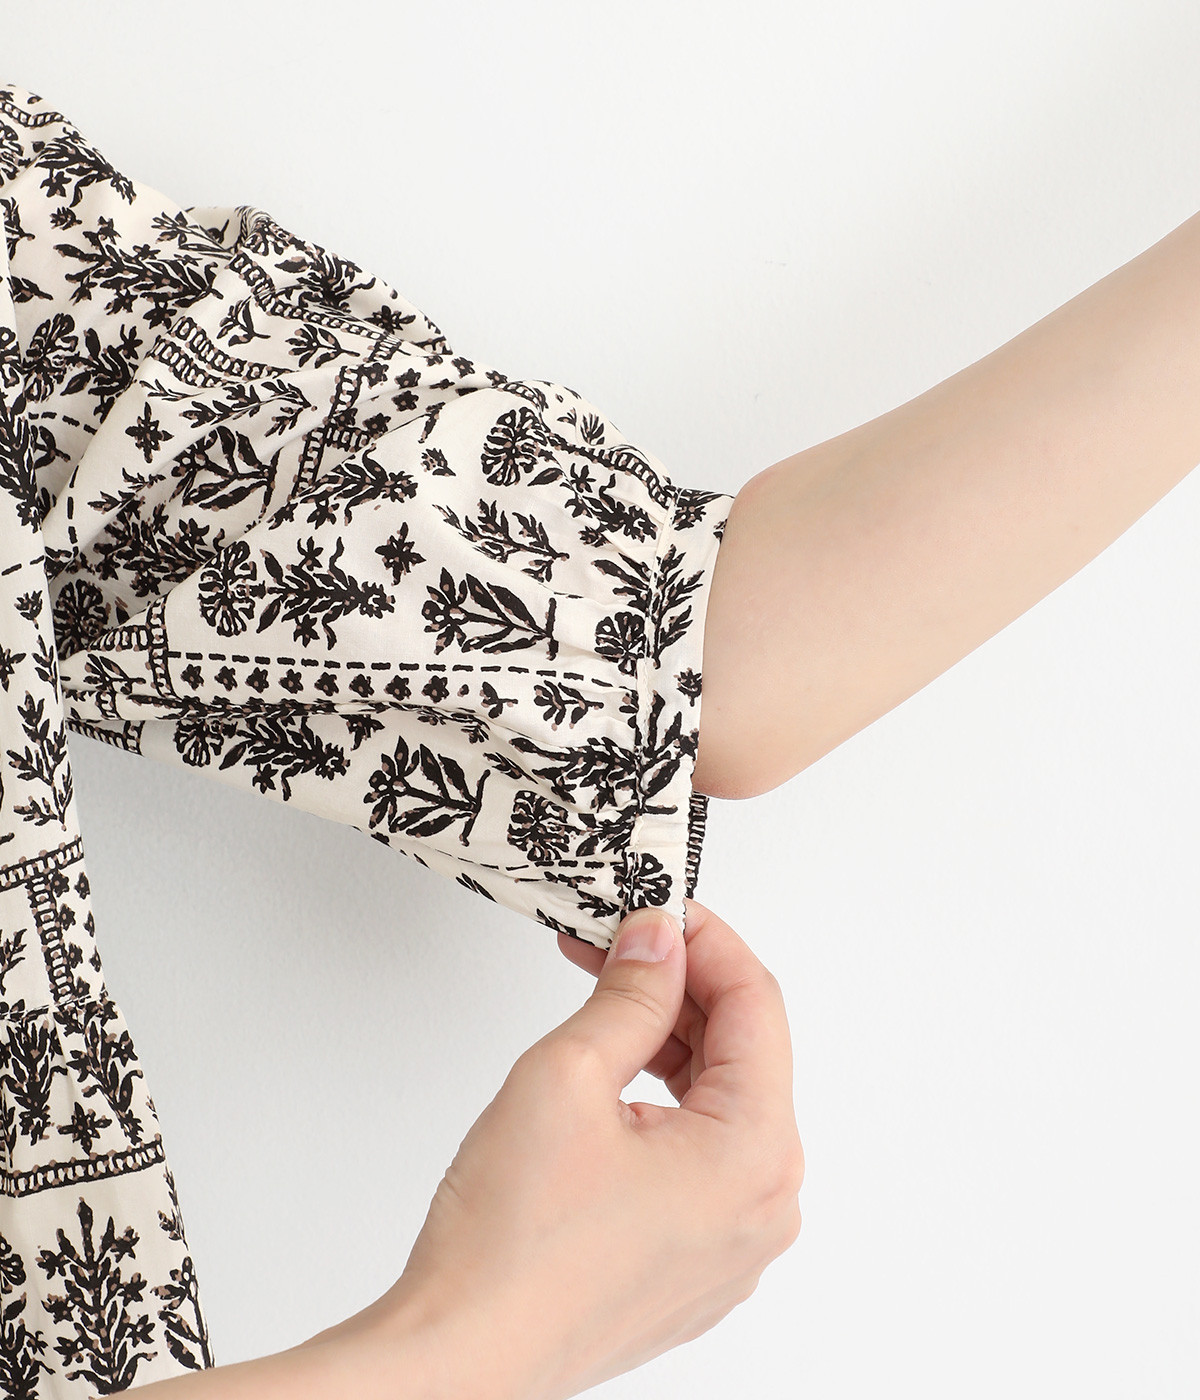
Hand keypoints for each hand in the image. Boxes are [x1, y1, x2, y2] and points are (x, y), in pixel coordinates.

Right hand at [362, 897, 803, 1399]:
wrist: (460, 1358)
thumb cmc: (509, 1244)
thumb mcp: (568, 1076)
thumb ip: (629, 994)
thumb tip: (659, 940)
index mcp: (755, 1154)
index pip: (756, 1004)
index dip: (705, 939)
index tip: (659, 906)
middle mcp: (764, 1205)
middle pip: (743, 1054)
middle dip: (678, 988)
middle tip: (614, 943)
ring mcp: (733, 1243)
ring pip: (719, 1105)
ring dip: (666, 1042)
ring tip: (601, 999)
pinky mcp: (695, 1263)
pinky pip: (700, 1158)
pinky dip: (663, 1103)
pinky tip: (612, 1073)